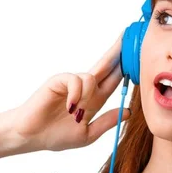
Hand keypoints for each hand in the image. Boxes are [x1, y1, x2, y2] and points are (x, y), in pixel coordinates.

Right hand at [13, 31, 130, 151]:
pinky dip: (76, 93)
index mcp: (94, 100)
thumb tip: (128, 111)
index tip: (140, 57)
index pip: (114, 80)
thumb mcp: (88, 134)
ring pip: (92, 77)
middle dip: (117, 52)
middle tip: (128, 35)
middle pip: (106, 65)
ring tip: (75, 113)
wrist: (31, 137)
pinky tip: (70, 107)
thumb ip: (107, 122)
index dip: (126, 69)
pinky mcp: (59, 80)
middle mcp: (85, 88)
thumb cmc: (54, 136)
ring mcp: (71, 83)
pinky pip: (76, 80)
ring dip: (87, 96)